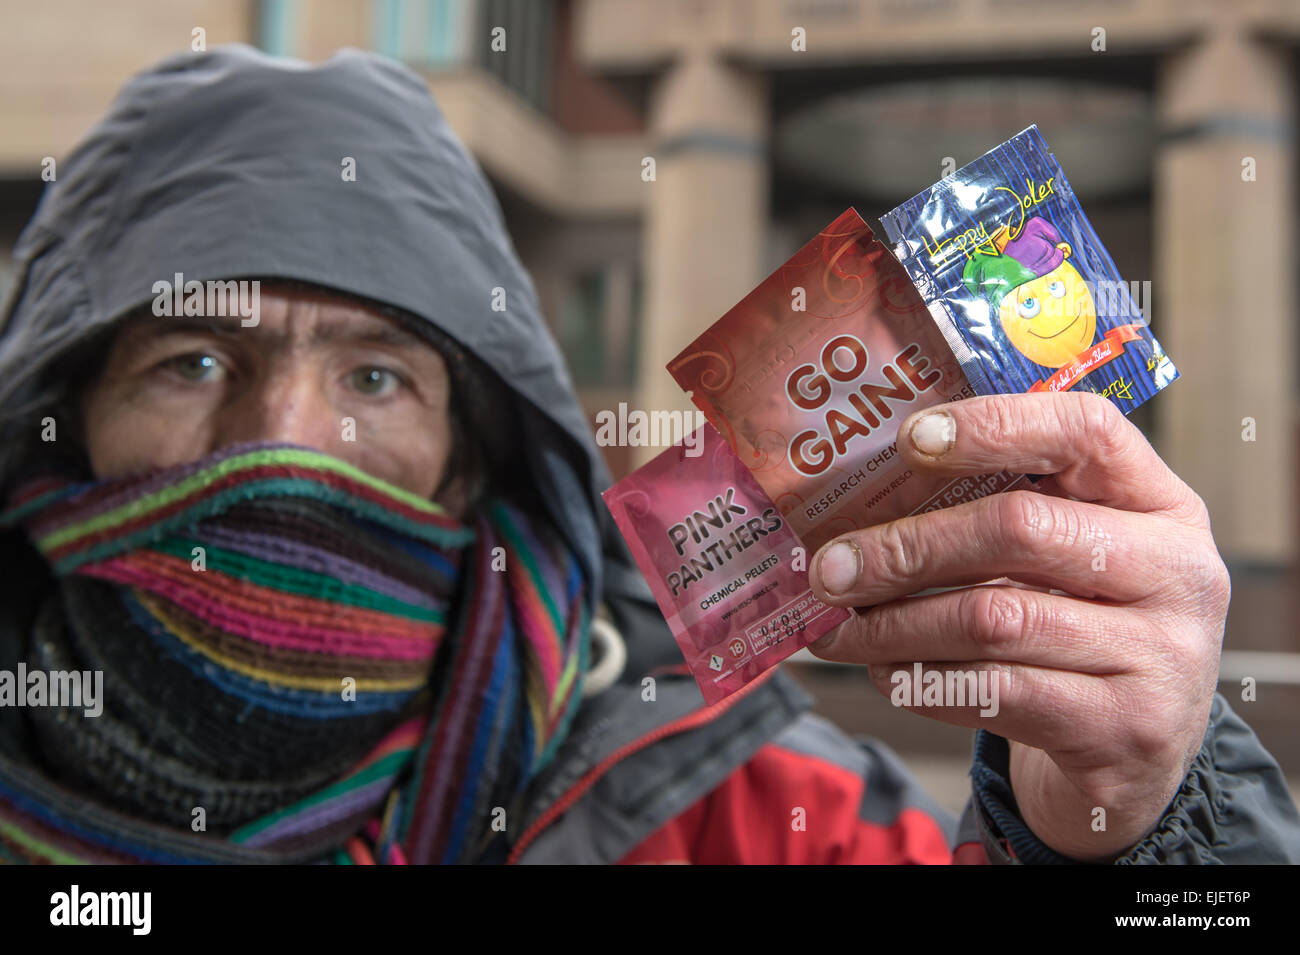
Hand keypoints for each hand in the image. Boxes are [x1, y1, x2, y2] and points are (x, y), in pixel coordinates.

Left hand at [806, 391, 1229, 860]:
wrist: (1140, 752)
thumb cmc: (1083, 624)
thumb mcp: (1076, 554)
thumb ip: (1002, 511)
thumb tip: (861, 496)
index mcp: (1162, 502)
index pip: (1086, 431)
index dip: (995, 425)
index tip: (909, 439)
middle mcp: (1177, 571)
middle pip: (1018, 528)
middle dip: (906, 545)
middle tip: (831, 566)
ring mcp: (1160, 655)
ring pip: (993, 619)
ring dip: (895, 624)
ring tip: (839, 627)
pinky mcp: (1125, 728)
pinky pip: (995, 692)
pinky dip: (922, 681)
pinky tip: (886, 673)